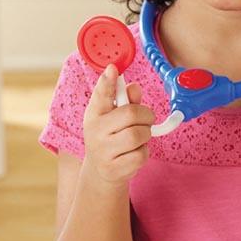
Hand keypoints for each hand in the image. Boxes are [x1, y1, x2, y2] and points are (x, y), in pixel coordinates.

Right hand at [82, 65, 154, 188]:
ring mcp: (103, 151)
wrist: (100, 171)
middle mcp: (95, 131)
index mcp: (94, 113)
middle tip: (145, 120)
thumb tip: (135, 88)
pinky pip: (141, 155)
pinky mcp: (113, 169)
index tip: (113, 69)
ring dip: (145, 135)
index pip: (101, 94)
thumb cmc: (110, 137)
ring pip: (139, 135)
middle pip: (132, 114)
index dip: (107, 81)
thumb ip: (126, 101)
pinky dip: (143, 153)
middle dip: (146, 115)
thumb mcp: (113, 117)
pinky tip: (133, 153)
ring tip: (137, 138)